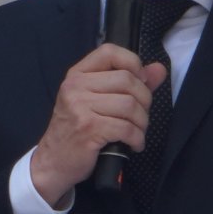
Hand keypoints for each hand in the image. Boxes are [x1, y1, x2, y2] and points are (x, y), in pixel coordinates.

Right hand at [25, 41, 163, 200]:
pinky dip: (137, 138)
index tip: (141, 82)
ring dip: (142, 122)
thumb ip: (129, 83)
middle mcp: (76, 87)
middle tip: (140, 116)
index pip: (110, 52)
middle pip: (126, 80)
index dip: (133, 63)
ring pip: (130, 105)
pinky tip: (134, 144)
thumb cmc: (77, 130)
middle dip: (144, 100)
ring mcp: (80, 107)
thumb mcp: (97, 101)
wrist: (53, 162)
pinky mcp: (89, 129)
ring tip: (137, 132)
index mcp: (77, 75)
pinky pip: (126, 128)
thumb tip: (159, 70)